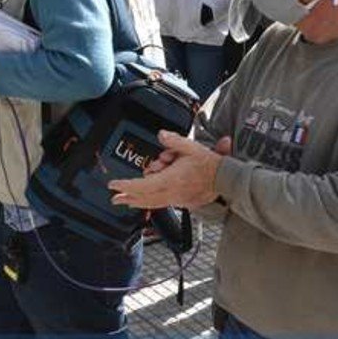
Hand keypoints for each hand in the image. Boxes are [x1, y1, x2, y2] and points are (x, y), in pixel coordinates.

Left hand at [108, 130, 223, 208]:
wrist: (223, 179)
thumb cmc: (209, 164)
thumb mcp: (190, 147)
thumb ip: (173, 141)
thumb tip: (161, 135)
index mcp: (170, 180)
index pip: (142, 185)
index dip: (126, 186)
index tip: (114, 185)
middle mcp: (171, 193)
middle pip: (143, 198)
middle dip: (127, 197)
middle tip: (114, 197)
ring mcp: (176, 199)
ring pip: (151, 203)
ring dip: (136, 202)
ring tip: (124, 201)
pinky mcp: (181, 202)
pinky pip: (161, 204)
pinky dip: (149, 203)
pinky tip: (144, 202)